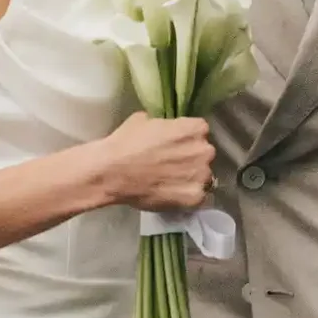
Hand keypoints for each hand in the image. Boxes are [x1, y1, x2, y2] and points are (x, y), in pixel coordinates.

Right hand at [93, 111, 215, 212]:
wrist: (113, 172)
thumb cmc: (126, 142)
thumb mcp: (145, 120)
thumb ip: (165, 124)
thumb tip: (165, 130)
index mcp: (196, 128)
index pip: (199, 131)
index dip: (186, 139)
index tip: (175, 145)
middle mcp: (204, 150)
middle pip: (203, 154)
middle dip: (191, 158)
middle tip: (171, 164)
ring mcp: (201, 175)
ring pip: (202, 176)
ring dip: (190, 178)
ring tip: (170, 181)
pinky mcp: (195, 197)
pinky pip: (197, 196)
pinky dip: (187, 196)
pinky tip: (171, 194)